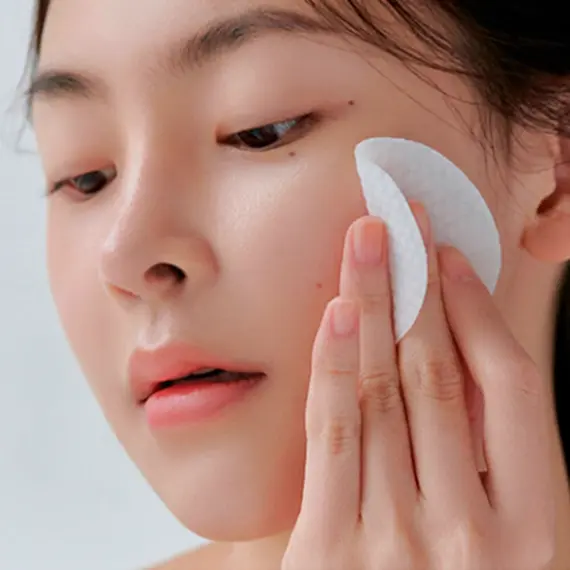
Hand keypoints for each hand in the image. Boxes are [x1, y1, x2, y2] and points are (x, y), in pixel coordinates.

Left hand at [281, 202, 555, 569]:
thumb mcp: (498, 546)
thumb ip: (486, 469)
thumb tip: (460, 358)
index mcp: (538, 529)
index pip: (512, 388)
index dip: (481, 311)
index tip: (452, 259)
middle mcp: (475, 531)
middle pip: (442, 374)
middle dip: (420, 287)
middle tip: (404, 222)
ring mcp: (400, 542)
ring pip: (387, 391)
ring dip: (375, 305)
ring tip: (367, 243)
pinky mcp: (330, 552)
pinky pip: (336, 436)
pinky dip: (336, 366)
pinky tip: (336, 312)